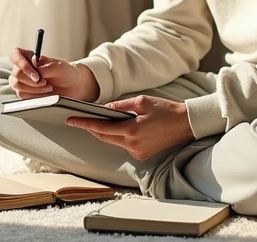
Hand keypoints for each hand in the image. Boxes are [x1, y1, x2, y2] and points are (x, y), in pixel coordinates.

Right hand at [7, 48, 99, 100]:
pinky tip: (45, 94)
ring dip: (33, 88)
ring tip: (48, 87)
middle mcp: (24, 69)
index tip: (35, 73)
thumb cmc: (66, 72)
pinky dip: (34, 95)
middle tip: (45, 82)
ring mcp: (23, 82)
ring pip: (17, 85)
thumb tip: (35, 69)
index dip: (21, 63)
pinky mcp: (26, 93)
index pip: (16, 55)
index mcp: (31, 58)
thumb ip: (46, 67)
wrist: (73, 86)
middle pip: (16, 73)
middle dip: (31, 80)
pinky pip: (22, 95)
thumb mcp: (59, 66)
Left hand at [65, 95, 194, 160]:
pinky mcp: (142, 155)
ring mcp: (137, 152)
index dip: (84, 124)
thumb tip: (104, 108)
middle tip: (79, 120)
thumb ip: (120, 105)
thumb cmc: (165, 110)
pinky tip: (117, 128)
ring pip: (113, 142)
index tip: (71, 120)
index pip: (101, 128)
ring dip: (105, 132)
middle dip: (91, 128)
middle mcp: (132, 144)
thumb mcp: (141, 101)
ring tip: (97, 121)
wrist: (185, 124)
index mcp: (131, 130)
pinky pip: (123, 145)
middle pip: (104, 137)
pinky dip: (118, 137)